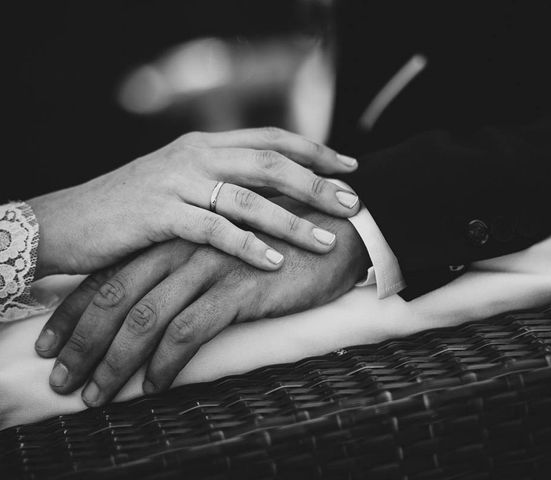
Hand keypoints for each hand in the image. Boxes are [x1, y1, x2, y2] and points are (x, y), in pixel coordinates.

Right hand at [28, 128, 358, 277]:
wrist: (69, 220)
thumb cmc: (131, 207)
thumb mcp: (179, 183)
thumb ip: (219, 181)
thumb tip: (267, 193)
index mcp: (205, 144)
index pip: (272, 139)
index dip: (315, 151)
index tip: (349, 167)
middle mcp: (196, 155)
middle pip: (271, 162)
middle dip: (316, 183)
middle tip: (353, 203)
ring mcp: (177, 182)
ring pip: (249, 197)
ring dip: (292, 220)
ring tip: (326, 239)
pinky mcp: (160, 215)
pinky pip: (214, 230)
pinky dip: (248, 246)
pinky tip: (275, 261)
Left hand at [35, 198, 368, 405]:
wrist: (337, 230)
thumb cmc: (279, 244)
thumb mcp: (223, 248)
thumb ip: (187, 264)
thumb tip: (154, 302)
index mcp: (173, 234)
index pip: (110, 272)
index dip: (75, 309)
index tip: (53, 343)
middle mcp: (183, 246)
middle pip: (114, 294)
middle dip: (82, 341)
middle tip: (63, 379)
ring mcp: (209, 265)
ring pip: (144, 316)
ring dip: (114, 361)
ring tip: (97, 394)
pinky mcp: (238, 286)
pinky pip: (188, 330)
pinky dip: (165, 363)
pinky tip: (154, 387)